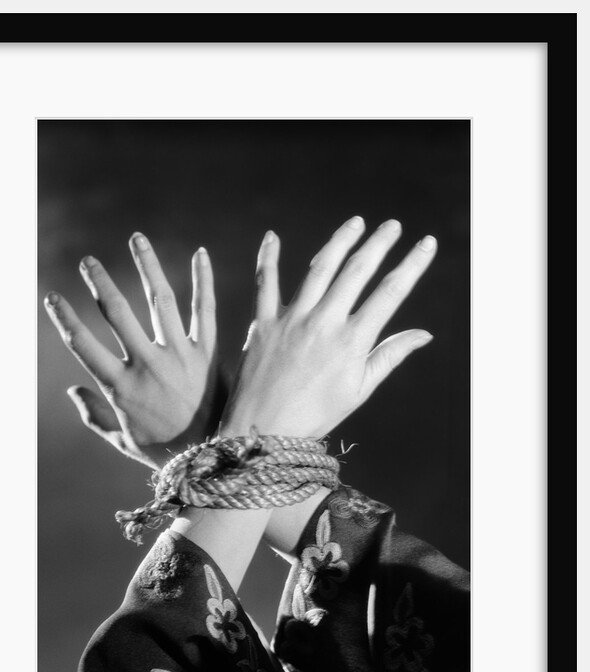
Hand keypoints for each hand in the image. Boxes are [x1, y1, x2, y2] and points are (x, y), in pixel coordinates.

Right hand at [44, 233, 223, 468]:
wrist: (214, 462)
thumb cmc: (165, 453)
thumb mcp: (122, 442)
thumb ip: (94, 417)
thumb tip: (71, 390)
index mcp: (120, 387)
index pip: (82, 344)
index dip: (64, 318)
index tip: (51, 296)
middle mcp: (147, 365)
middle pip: (117, 313)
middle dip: (99, 282)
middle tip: (89, 260)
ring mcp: (179, 356)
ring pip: (159, 300)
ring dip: (147, 266)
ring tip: (137, 239)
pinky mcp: (208, 354)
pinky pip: (205, 311)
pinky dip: (202, 281)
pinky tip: (200, 254)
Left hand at [221, 216, 435, 438]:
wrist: (262, 432)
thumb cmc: (315, 416)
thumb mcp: (358, 391)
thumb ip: (389, 356)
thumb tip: (424, 334)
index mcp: (352, 342)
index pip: (390, 293)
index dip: (412, 265)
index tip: (427, 244)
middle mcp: (324, 324)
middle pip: (357, 271)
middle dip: (379, 244)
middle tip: (393, 225)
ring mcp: (292, 320)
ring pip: (320, 268)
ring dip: (340, 241)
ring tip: (356, 222)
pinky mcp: (263, 323)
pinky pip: (266, 283)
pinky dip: (268, 258)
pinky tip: (272, 236)